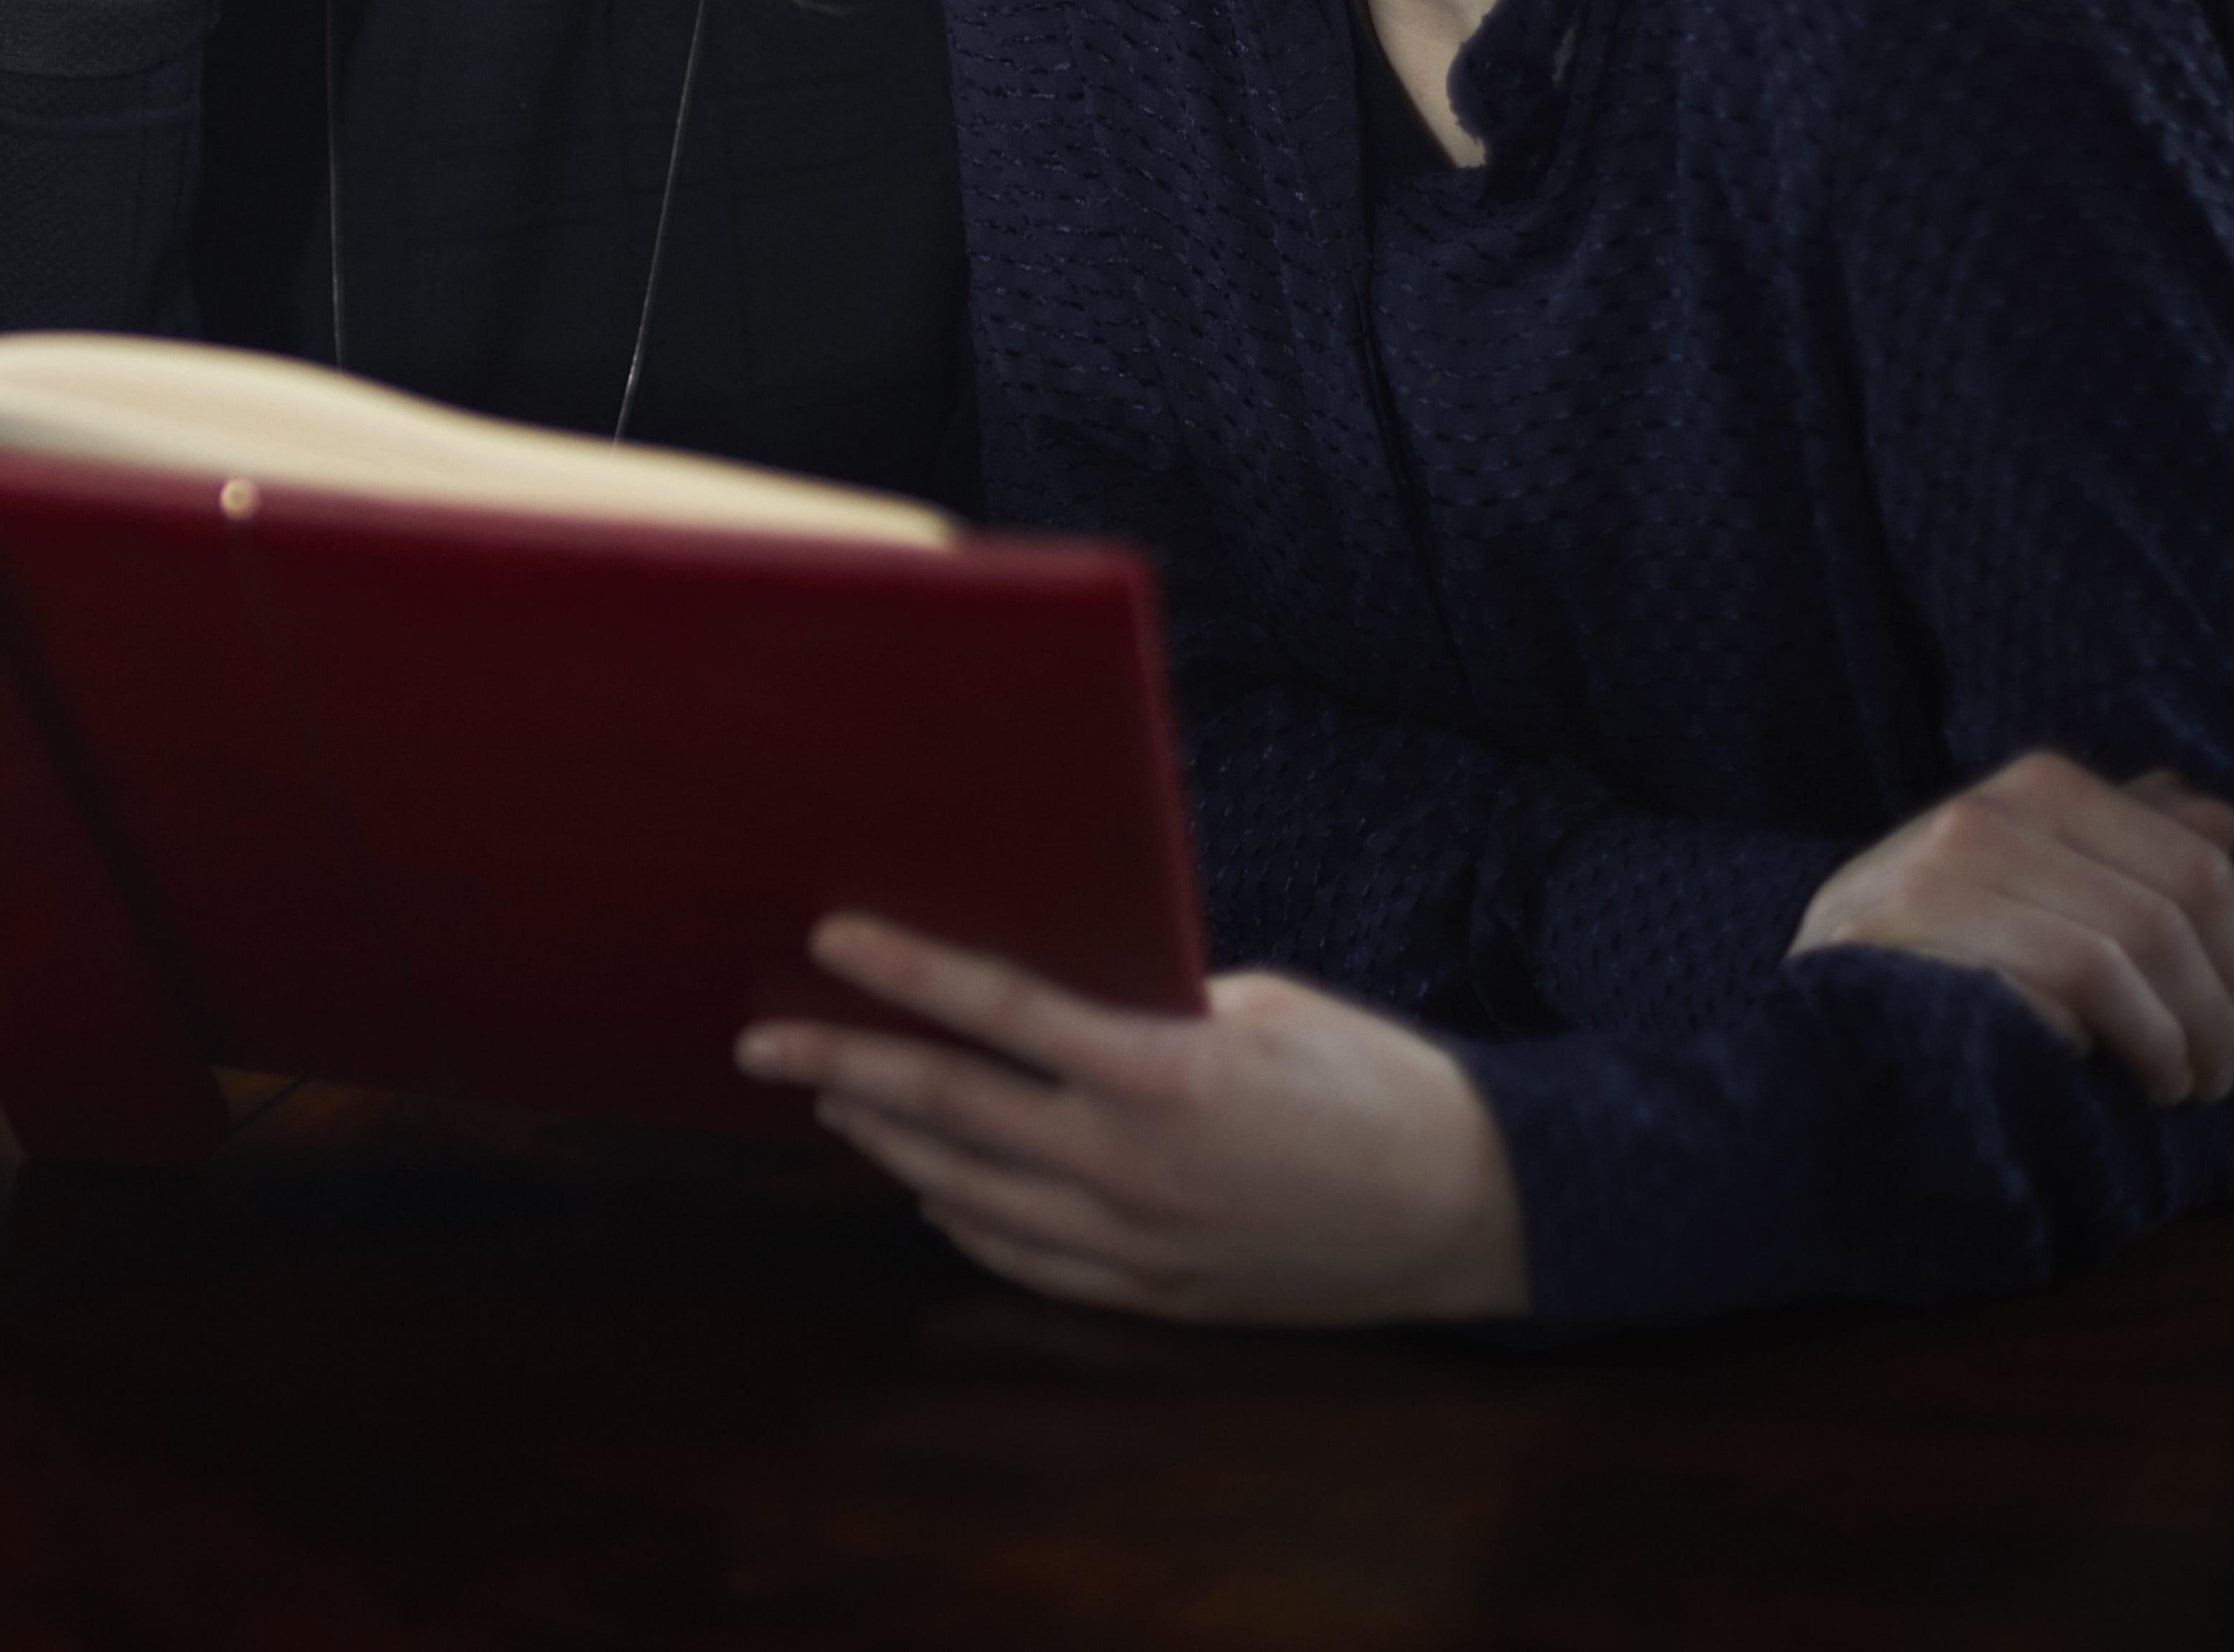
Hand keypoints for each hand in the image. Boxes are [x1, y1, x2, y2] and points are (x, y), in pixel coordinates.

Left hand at [738, 915, 1528, 1324]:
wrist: (1472, 1208)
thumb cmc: (1372, 1083)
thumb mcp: (1258, 1007)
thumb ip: (1146, 1004)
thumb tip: (1050, 993)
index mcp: (1162, 1071)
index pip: (994, 1010)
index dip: (901, 971)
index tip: (827, 938)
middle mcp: (1131, 1164)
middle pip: (948, 1108)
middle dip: (841, 1067)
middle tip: (760, 1042)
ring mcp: (1136, 1243)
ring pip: (966, 1190)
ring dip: (887, 1141)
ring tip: (832, 1099)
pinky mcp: (1154, 1296)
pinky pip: (1022, 1258)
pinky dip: (959, 1216)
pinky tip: (927, 1184)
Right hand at [1791, 751, 2233, 1105]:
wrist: (1820, 1008)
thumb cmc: (1949, 944)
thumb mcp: (2037, 873)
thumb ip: (2126, 841)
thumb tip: (2221, 817)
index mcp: (2037, 786)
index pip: (2198, 867)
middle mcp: (1983, 818)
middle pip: (2162, 918)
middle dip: (2213, 1013)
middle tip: (2214, 1072)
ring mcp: (1934, 882)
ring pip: (2108, 962)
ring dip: (2163, 1044)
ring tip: (2169, 1085)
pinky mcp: (1901, 951)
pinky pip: (2034, 998)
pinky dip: (2086, 1046)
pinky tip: (2092, 1070)